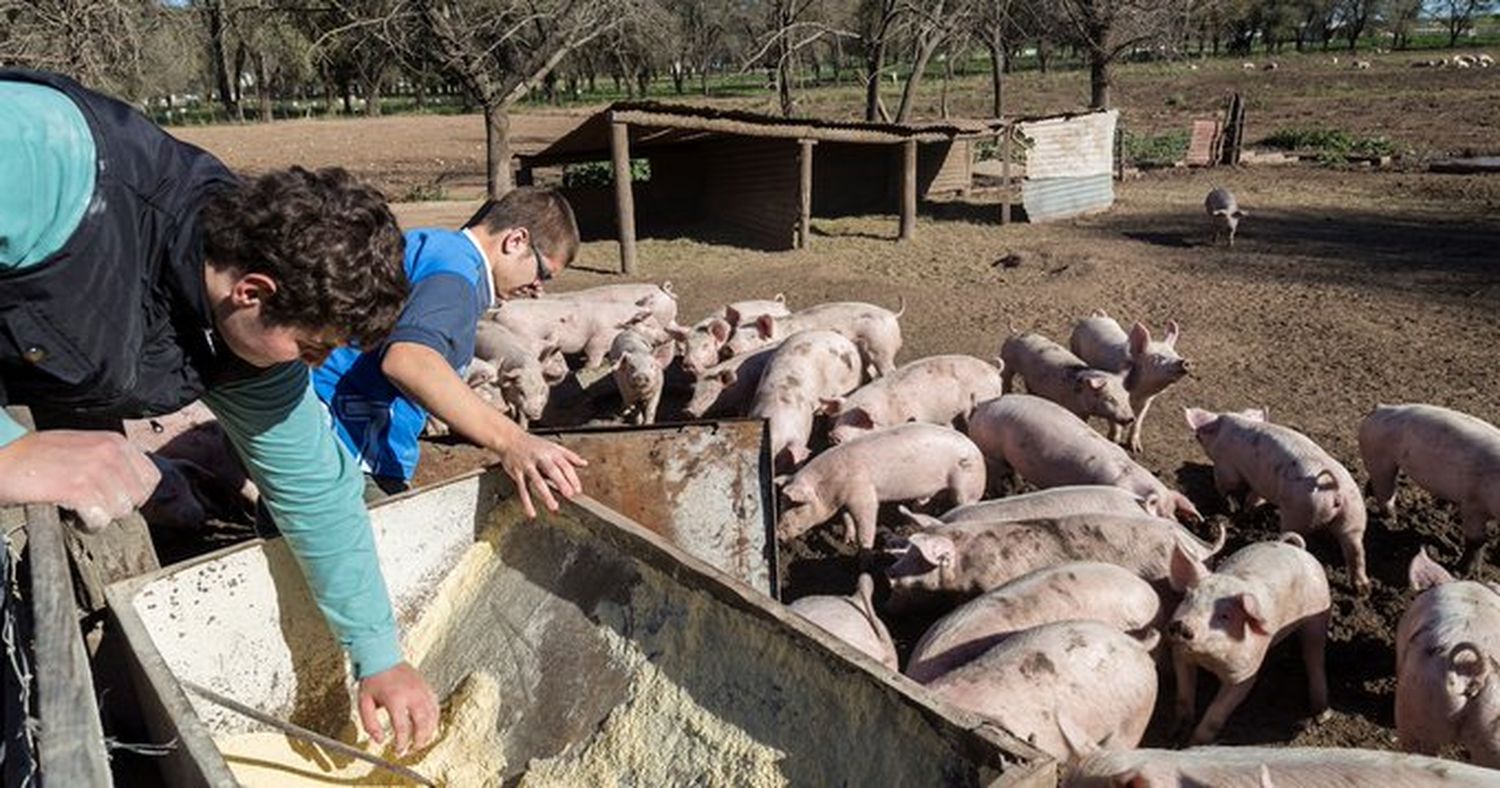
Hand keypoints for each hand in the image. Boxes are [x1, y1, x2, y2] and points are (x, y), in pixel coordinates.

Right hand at [0, 430, 160, 531]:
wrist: (2, 456)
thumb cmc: (36, 455)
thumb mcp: (84, 447)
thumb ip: (111, 462)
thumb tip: (131, 488)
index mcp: (115, 442)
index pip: (151, 478)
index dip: (133, 494)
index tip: (114, 498)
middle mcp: (111, 453)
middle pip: (138, 499)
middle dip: (117, 507)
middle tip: (92, 504)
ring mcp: (96, 470)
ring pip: (120, 511)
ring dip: (100, 517)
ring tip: (78, 508)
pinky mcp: (79, 489)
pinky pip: (100, 519)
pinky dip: (86, 523)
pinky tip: (71, 514)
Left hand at [357, 662, 438, 756]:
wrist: (383, 657)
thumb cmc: (373, 680)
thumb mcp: (364, 703)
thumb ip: (370, 724)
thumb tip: (379, 740)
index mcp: (395, 699)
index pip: (402, 728)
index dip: (401, 744)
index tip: (398, 751)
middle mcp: (412, 695)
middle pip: (422, 724)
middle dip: (418, 741)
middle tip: (412, 750)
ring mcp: (422, 690)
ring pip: (432, 717)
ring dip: (428, 733)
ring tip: (420, 742)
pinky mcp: (427, 687)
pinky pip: (435, 707)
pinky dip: (434, 720)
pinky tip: (428, 726)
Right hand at [497, 432, 586, 517]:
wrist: (509, 439)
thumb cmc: (533, 444)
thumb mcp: (553, 447)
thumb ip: (569, 456)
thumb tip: (584, 463)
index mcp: (551, 452)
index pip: (565, 465)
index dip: (572, 477)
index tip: (578, 490)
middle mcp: (540, 458)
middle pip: (552, 470)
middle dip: (561, 483)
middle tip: (569, 495)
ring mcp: (528, 465)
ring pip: (537, 481)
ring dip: (545, 494)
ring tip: (554, 507)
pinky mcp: (517, 472)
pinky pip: (522, 488)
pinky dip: (527, 502)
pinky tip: (531, 512)